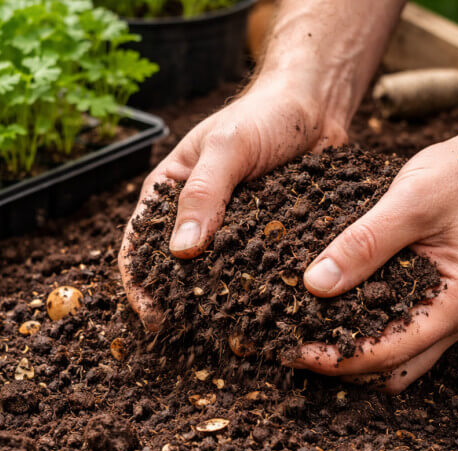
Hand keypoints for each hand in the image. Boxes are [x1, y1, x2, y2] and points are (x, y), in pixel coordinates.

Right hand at [119, 78, 347, 329]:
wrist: (318, 106)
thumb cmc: (265, 115)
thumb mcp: (228, 147)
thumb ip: (204, 193)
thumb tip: (180, 252)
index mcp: (169, 193)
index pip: (138, 245)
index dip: (139, 282)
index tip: (152, 315)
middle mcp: (196, 218)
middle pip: (175, 271)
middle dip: (179, 304)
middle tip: (191, 337)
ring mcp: (233, 233)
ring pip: (217, 278)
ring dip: (220, 307)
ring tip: (228, 337)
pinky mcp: (267, 241)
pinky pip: (257, 273)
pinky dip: (258, 296)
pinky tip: (267, 317)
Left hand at [287, 128, 457, 391]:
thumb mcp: (408, 202)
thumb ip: (363, 244)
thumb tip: (314, 284)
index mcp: (457, 302)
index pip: (390, 355)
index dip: (338, 360)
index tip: (294, 351)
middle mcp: (457, 319)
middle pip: (392, 372)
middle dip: (342, 366)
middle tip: (292, 348)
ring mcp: (449, 313)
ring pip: (397, 360)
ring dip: (354, 354)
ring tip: (307, 335)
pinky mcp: (437, 300)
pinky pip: (400, 333)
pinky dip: (367, 332)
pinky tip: (334, 313)